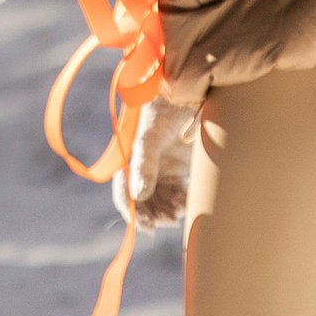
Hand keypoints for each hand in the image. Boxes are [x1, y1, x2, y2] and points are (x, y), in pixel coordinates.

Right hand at [123, 95, 200, 226]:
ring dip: (167, 209)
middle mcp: (144, 164)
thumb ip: (145, 163)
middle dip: (153, 213)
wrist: (190, 88)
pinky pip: (177, 189)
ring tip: (178, 214)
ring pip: (161, 197)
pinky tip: (186, 205)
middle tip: (168, 221)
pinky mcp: (180, 164)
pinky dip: (180, 200)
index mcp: (130, 156)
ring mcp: (163, 164)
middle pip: (144, 198)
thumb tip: (139, 195)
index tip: (146, 227)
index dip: (133, 211)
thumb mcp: (151, 134)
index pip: (125, 191)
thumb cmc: (165, 106)